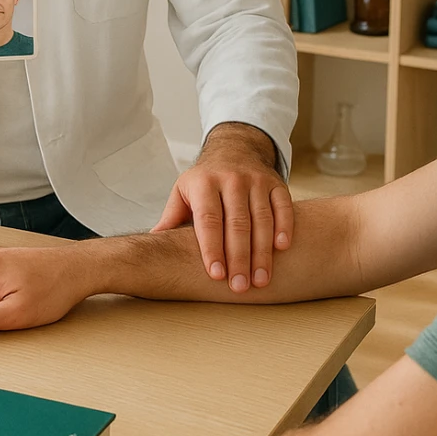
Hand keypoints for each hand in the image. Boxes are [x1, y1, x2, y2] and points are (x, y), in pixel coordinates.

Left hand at [151, 125, 292, 292]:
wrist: (234, 149)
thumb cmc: (205, 179)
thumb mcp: (183, 191)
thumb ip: (171, 217)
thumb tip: (153, 243)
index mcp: (204, 183)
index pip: (208, 219)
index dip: (212, 248)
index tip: (216, 275)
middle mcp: (231, 179)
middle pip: (237, 224)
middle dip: (239, 258)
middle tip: (239, 286)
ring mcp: (256, 180)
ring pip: (261, 219)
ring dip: (262, 252)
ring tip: (261, 280)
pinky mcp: (276, 183)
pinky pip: (283, 206)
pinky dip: (284, 226)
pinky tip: (282, 248)